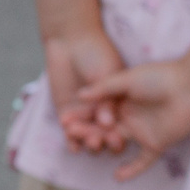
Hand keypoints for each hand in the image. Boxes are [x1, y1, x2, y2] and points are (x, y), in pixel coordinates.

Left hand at [40, 28, 123, 142]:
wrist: (72, 42)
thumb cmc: (97, 54)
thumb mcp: (106, 76)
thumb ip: (106, 101)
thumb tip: (108, 123)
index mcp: (120, 105)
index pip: (122, 125)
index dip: (120, 135)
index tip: (118, 140)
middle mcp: (104, 113)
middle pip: (105, 134)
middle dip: (104, 140)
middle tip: (101, 142)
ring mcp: (86, 115)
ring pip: (88, 135)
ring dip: (88, 142)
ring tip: (88, 143)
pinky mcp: (67, 114)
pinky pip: (70, 132)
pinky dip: (71, 140)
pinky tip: (72, 147)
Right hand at [62, 57, 189, 179]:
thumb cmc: (161, 77)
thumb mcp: (128, 79)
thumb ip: (104, 88)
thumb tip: (79, 94)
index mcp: (121, 100)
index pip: (96, 111)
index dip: (81, 115)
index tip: (64, 118)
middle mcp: (129, 117)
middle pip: (103, 128)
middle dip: (86, 130)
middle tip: (69, 132)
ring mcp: (141, 132)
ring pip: (117, 142)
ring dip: (102, 145)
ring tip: (88, 147)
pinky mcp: (156, 144)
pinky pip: (141, 161)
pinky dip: (131, 170)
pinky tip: (118, 177)